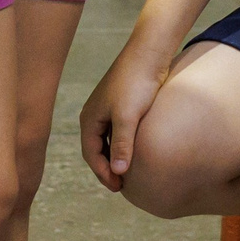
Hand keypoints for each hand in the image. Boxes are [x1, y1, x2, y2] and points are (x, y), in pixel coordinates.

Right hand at [80, 43, 168, 190]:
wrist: (149, 53)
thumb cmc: (136, 83)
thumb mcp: (128, 117)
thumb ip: (123, 145)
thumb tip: (118, 172)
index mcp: (90, 118)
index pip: (90, 154)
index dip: (102, 173)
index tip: (118, 187)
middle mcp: (95, 114)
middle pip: (96, 149)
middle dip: (106, 168)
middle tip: (122, 186)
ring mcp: (108, 109)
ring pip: (108, 140)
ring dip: (115, 157)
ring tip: (128, 173)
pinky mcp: (123, 104)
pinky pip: (118, 131)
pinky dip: (123, 145)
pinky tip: (137, 152)